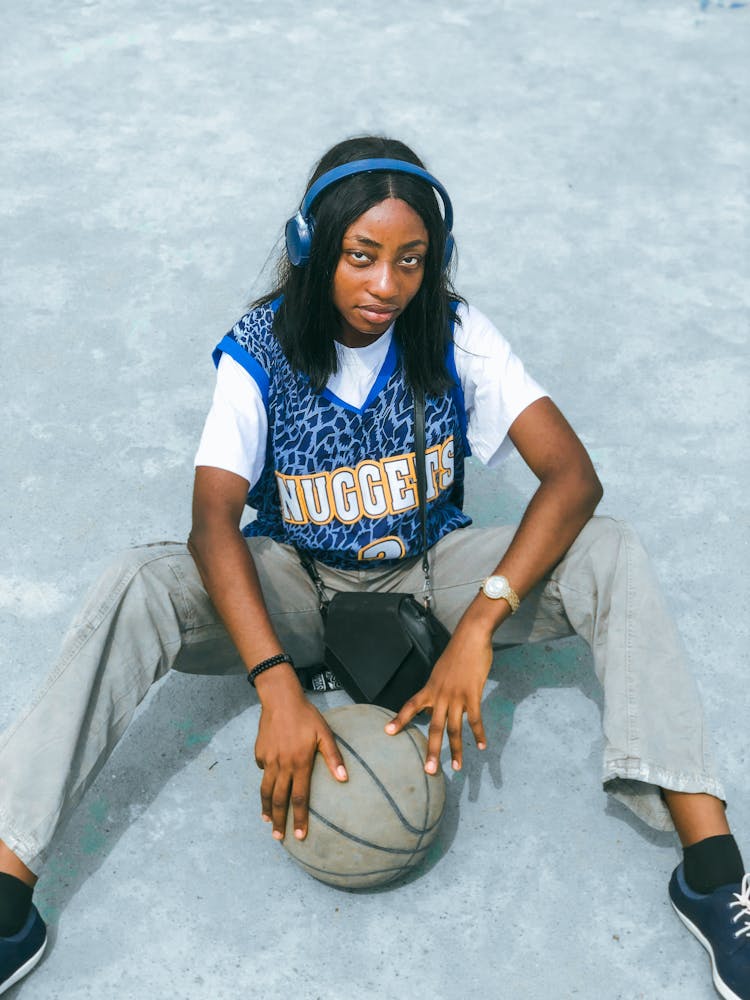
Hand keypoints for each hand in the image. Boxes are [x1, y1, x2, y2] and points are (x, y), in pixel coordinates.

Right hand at [255, 690, 346, 840]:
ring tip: (268, 821)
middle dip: (279, 821)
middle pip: (279, 800)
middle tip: (279, 838)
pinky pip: (262, 771)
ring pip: (266, 790)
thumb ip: (333, 757)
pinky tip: (268, 787)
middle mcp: (282, 765)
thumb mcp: (324, 733)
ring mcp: (268, 760)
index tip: (300, 835)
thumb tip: (344, 779)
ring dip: (267, 808)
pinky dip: (265, 781)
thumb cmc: (307, 716)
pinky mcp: (259, 753)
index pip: (299, 798)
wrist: (280, 699)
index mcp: (299, 763)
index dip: (299, 818)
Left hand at [385, 620, 492, 773]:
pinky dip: (478, 734)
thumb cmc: (456, 654)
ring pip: (454, 728)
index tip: (388, 732)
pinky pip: (475, 719)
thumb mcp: (439, 673)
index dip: (399, 719)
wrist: (470, 637)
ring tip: (456, 767)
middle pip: (433, 727)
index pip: (410, 706)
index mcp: (429, 688)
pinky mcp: (472, 694)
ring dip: (455, 750)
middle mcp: (439, 695)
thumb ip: (435, 692)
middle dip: (431, 750)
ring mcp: (456, 696)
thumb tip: (430, 709)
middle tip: (428, 771)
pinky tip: (482, 746)